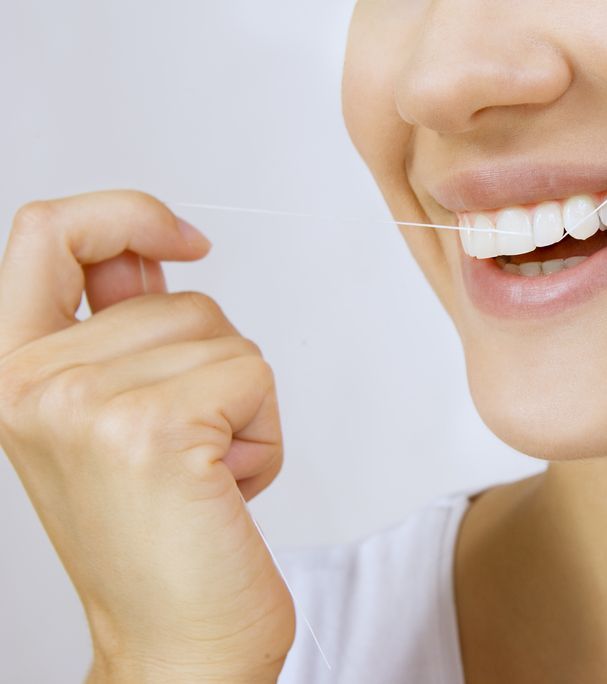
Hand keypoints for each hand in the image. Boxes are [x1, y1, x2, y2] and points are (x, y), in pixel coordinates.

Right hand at [0, 191, 294, 681]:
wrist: (177, 644)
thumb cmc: (159, 537)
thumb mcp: (112, 418)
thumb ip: (121, 330)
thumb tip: (151, 255)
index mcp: (14, 373)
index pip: (47, 232)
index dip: (125, 213)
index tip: (184, 242)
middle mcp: (32, 383)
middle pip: (182, 299)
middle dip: (217, 368)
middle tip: (189, 451)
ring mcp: (85, 404)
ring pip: (227, 337)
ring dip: (242, 405)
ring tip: (203, 474)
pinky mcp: (152, 430)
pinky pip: (253, 375)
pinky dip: (264, 433)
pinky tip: (226, 488)